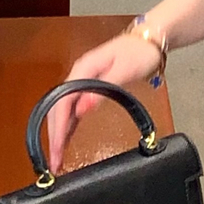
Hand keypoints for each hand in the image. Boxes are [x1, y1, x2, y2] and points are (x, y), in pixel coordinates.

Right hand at [43, 31, 163, 174]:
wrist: (148, 40)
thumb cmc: (138, 53)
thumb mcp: (123, 71)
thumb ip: (101, 91)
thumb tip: (81, 110)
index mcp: (82, 70)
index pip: (62, 102)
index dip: (57, 128)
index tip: (56, 150)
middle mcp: (78, 76)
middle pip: (58, 108)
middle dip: (54, 136)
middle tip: (54, 162)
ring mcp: (82, 82)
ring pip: (63, 110)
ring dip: (59, 134)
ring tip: (57, 158)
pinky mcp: (89, 88)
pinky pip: (73, 110)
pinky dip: (68, 127)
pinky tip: (66, 141)